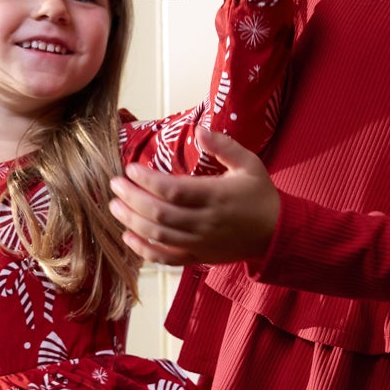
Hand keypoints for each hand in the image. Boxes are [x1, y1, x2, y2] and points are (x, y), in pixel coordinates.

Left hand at [110, 126, 281, 265]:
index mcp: (216, 196)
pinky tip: (127, 237)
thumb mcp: (250, 164)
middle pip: (159, 214)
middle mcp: (205, 222)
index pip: (173, 190)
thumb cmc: (260, 195)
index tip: (130, 168)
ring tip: (114, 207)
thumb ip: (225, 146)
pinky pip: (166, 258)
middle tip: (114, 185)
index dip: (147, 180)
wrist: (276, 234)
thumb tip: (199, 131)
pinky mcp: (197, 257)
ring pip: (158, 236)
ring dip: (131, 222)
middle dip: (132, 199)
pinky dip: (144, 250)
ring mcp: (200, 243)